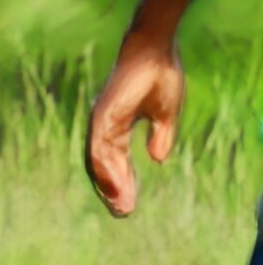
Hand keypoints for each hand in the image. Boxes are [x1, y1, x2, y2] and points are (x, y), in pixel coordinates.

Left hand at [87, 33, 184, 217]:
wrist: (154, 51)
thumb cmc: (159, 77)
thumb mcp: (164, 114)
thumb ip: (160, 137)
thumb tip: (157, 159)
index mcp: (116, 126)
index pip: (116, 161)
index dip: (123, 183)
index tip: (130, 204)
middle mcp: (104, 127)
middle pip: (103, 166)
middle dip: (114, 191)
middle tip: (123, 213)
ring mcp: (101, 121)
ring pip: (99, 162)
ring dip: (111, 186)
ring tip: (122, 207)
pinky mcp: (103, 116)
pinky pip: (101, 148)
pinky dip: (106, 168)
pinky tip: (116, 186)